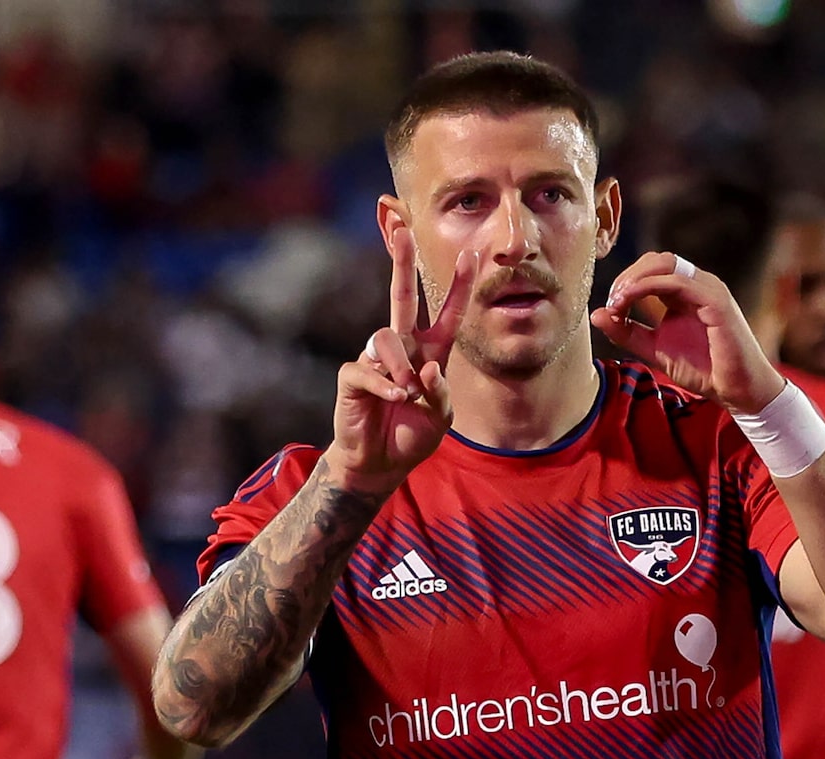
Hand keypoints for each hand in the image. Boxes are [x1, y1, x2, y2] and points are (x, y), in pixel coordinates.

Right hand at [329, 229, 474, 495]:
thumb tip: (428, 368)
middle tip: (404, 228)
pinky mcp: (353, 375)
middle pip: (402, 297)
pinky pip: (367, 368)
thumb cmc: (411, 436)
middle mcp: (403, 349)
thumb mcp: (439, 419)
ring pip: (387, 338)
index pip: (447, 314)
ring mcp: (375, 359)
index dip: (458, 286)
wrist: (379, 463)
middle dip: (402, 262)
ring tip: (407, 394)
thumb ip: (441, 394)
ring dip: (401, 367)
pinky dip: (384, 385)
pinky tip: (394, 398)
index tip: (472, 254)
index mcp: (430, 354)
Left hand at [592, 251, 783, 413]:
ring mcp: (709, 289)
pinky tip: (632, 301)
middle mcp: (698, 284)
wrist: (737, 390)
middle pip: (656, 260)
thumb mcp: (655, 350)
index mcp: (685, 292)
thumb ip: (628, 333)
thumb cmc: (705, 370)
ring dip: (636, 279)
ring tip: (617, 301)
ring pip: (666, 264)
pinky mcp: (716, 300)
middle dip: (628, 276)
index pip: (651, 269)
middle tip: (611, 301)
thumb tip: (596, 314)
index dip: (626, 282)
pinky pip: (679, 282)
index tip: (609, 308)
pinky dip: (650, 287)